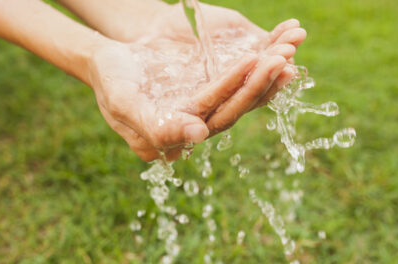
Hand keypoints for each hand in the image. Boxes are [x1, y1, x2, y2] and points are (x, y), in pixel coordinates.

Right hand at [102, 2, 306, 134]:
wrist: (108, 58)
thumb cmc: (110, 80)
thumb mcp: (124, 103)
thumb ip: (157, 126)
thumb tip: (199, 135)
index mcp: (180, 134)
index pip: (215, 118)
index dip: (236, 93)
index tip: (257, 65)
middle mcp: (197, 122)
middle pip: (236, 105)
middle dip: (259, 80)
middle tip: (281, 56)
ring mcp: (206, 102)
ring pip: (243, 90)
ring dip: (267, 69)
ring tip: (290, 46)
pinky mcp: (211, 84)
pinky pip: (241, 73)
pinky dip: (261, 56)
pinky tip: (281, 39)